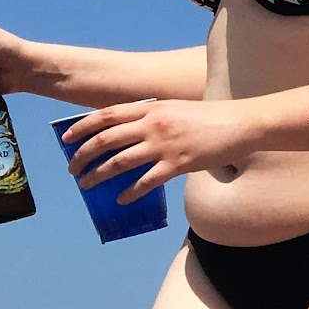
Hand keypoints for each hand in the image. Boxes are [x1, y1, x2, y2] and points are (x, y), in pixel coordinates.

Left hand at [61, 98, 262, 202]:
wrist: (242, 123)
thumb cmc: (211, 117)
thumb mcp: (176, 108)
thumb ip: (152, 117)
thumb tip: (131, 133)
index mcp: (151, 108)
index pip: (106, 116)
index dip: (82, 128)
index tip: (66, 139)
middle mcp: (153, 125)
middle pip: (106, 140)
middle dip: (82, 156)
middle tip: (72, 170)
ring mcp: (165, 145)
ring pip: (119, 162)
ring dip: (98, 175)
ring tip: (87, 185)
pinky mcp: (179, 164)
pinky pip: (146, 182)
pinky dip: (130, 192)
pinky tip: (121, 200)